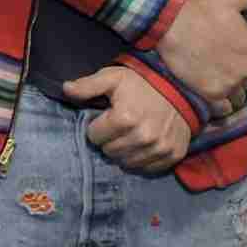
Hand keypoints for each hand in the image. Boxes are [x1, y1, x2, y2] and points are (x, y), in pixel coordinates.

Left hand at [62, 66, 191, 173]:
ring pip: (126, 163)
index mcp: (124, 119)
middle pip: (109, 152)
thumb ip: (87, 85)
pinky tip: (143, 145)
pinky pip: (147, 168)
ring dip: (124, 151)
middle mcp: (143, 137)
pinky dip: (142, 159)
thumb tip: (65, 89)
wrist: (181, 87)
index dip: (96, 127)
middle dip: (109, 140)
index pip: (94, 137)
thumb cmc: (142, 83)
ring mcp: (160, 148)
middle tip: (118, 128)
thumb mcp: (112, 78)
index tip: (105, 119)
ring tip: (130, 135)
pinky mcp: (173, 155)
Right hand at [154, 0, 246, 112]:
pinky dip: (220, 104)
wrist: (168, 25)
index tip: (224, 49)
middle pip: (246, 78)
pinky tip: (208, 92)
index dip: (239, 55)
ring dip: (228, 89)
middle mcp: (246, 69)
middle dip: (234, 73)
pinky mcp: (211, 94)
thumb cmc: (198, 11)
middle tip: (214, 63)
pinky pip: (224, 108)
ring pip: (237, 94)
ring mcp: (229, 83)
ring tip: (210, 77)